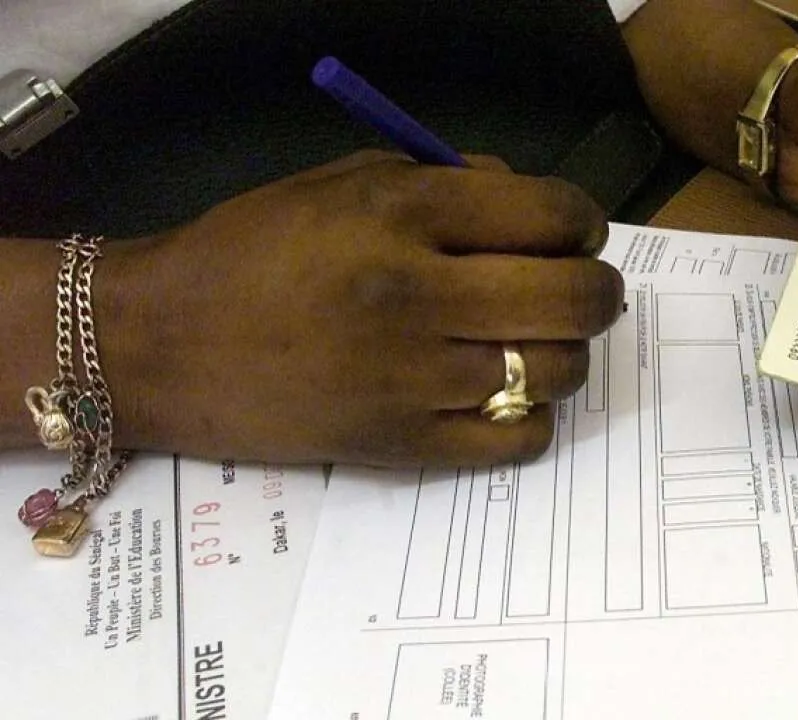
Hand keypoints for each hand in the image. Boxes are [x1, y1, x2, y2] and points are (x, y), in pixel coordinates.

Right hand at [99, 151, 621, 466]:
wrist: (161, 345)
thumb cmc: (253, 250)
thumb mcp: (344, 182)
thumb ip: (448, 181)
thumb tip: (536, 208)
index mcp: (404, 214)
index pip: (553, 215)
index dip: (583, 221)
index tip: (573, 233)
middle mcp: (420, 295)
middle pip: (575, 298)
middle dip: (599, 290)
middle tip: (581, 289)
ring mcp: (415, 379)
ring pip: (558, 371)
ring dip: (565, 353)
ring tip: (533, 343)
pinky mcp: (404, 446)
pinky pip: (520, 440)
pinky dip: (532, 417)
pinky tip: (504, 396)